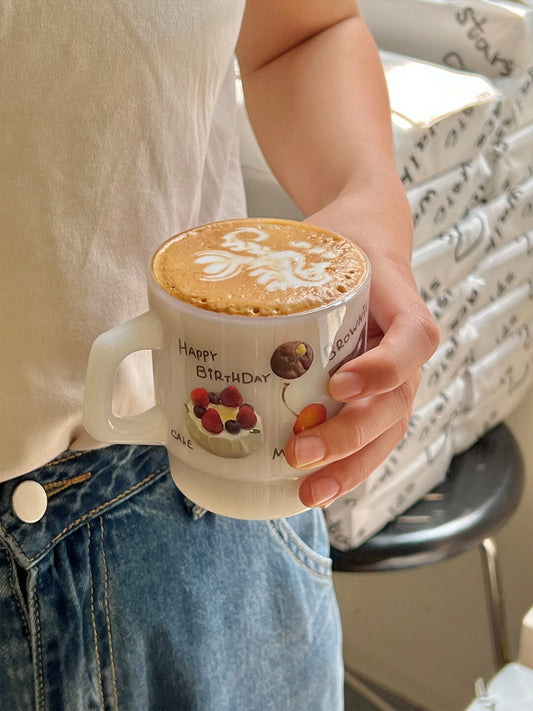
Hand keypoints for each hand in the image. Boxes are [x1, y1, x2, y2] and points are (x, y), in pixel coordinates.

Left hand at [283, 189, 439, 507]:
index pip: (413, 340)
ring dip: (350, 466)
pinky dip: (348, 464)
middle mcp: (406, 347)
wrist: (372, 234)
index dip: (383, 368)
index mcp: (400, 303)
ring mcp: (397, 374)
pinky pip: (375, 435)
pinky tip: (315, 485)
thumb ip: (264, 262)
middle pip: (396, 404)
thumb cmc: (341, 239)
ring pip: (388, 431)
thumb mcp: (315, 237)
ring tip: (308, 492)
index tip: (339, 384)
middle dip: (349, 438)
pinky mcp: (378, 391)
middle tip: (299, 454)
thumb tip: (164, 306)